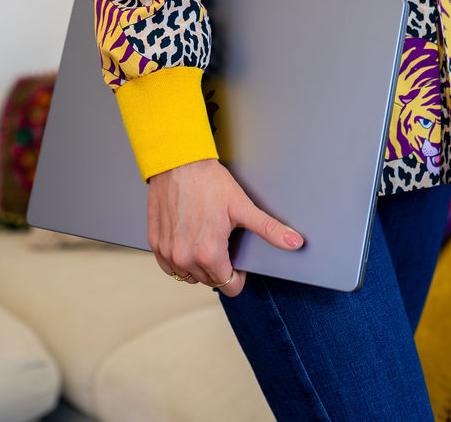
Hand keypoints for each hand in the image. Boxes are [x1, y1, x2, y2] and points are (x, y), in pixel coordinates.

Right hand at [147, 158, 304, 296]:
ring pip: (189, 276)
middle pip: (210, 281)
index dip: (238, 275)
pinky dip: (179, 259)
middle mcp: (185, 258)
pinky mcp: (155, 244)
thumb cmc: (208, 182)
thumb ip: (269, 230)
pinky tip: (188, 239)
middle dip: (219, 267)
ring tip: (205, 237)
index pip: (229, 287)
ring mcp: (167, 252)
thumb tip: (295, 242)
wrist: (178, 163)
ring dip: (198, 265)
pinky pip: (169, 267)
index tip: (237, 258)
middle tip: (222, 239)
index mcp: (208, 253)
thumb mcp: (243, 207)